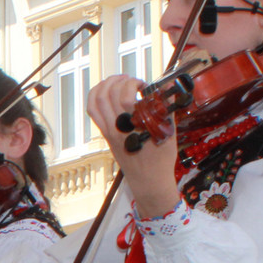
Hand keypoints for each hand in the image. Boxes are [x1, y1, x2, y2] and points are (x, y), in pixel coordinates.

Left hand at [87, 75, 179, 218]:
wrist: (148, 182)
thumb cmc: (161, 159)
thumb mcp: (169, 133)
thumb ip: (167, 108)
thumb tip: (167, 89)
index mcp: (135, 126)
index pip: (126, 96)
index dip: (134, 84)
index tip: (144, 87)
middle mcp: (119, 127)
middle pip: (111, 93)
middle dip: (122, 80)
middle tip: (133, 82)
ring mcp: (110, 131)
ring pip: (98, 98)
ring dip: (107, 83)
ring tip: (119, 80)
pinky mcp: (106, 135)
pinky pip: (93, 111)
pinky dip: (96, 95)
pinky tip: (106, 90)